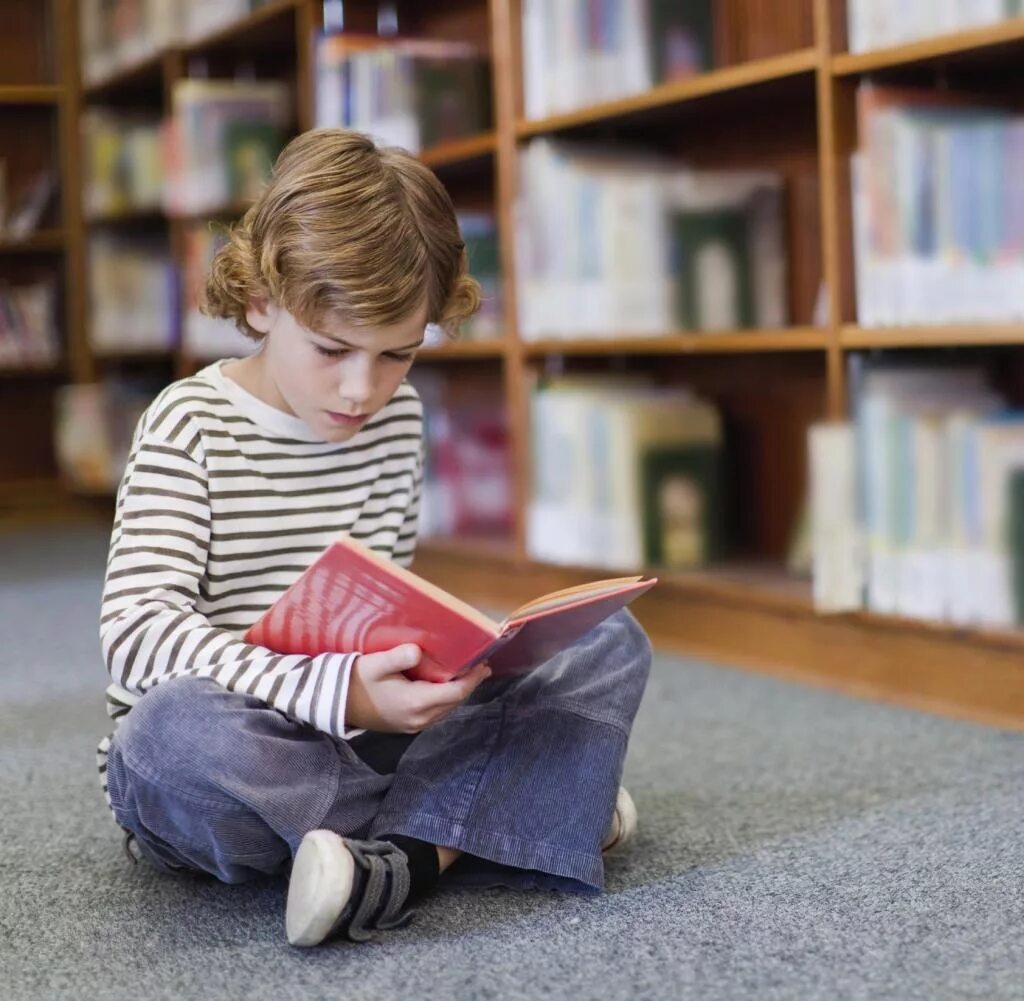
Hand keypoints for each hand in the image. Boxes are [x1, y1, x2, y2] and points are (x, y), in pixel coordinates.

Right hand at [345, 643, 491, 732]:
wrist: (338, 704)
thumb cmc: (358, 680)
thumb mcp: (376, 664)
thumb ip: (399, 657)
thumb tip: (418, 650)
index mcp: (415, 703)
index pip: (455, 692)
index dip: (472, 679)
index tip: (483, 664)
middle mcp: (420, 718)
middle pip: (454, 702)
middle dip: (469, 684)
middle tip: (480, 666)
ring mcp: (415, 725)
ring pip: (447, 709)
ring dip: (458, 692)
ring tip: (468, 674)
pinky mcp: (409, 726)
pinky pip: (436, 713)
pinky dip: (446, 699)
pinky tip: (446, 686)